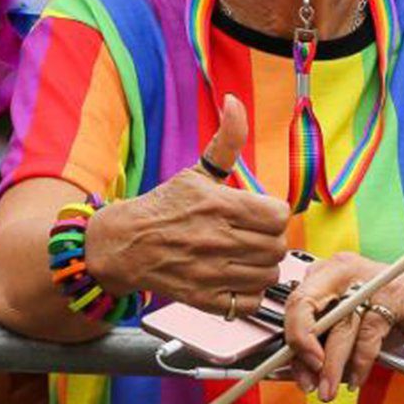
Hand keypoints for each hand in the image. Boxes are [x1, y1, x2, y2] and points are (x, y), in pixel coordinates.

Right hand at [84, 96, 287, 312]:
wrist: (125, 244)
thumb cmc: (166, 206)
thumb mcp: (197, 171)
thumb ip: (226, 140)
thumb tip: (234, 102)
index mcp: (219, 205)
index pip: (278, 215)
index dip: (273, 214)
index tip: (261, 214)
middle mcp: (217, 239)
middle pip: (276, 246)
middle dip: (269, 240)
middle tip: (254, 236)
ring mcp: (211, 272)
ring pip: (267, 274)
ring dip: (262, 266)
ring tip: (246, 256)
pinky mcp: (204, 298)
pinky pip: (249, 302)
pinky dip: (248, 293)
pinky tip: (237, 278)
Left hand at [283, 252, 403, 400]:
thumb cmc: (391, 308)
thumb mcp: (351, 323)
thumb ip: (325, 340)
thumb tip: (299, 370)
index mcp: (326, 273)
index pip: (295, 302)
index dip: (293, 337)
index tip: (294, 365)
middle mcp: (342, 271)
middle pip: (309, 309)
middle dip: (306, 352)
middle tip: (311, 381)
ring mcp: (367, 282)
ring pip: (339, 327)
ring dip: (333, 366)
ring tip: (330, 389)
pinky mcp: (392, 297)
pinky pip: (367, 336)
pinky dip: (360, 363)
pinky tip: (357, 377)